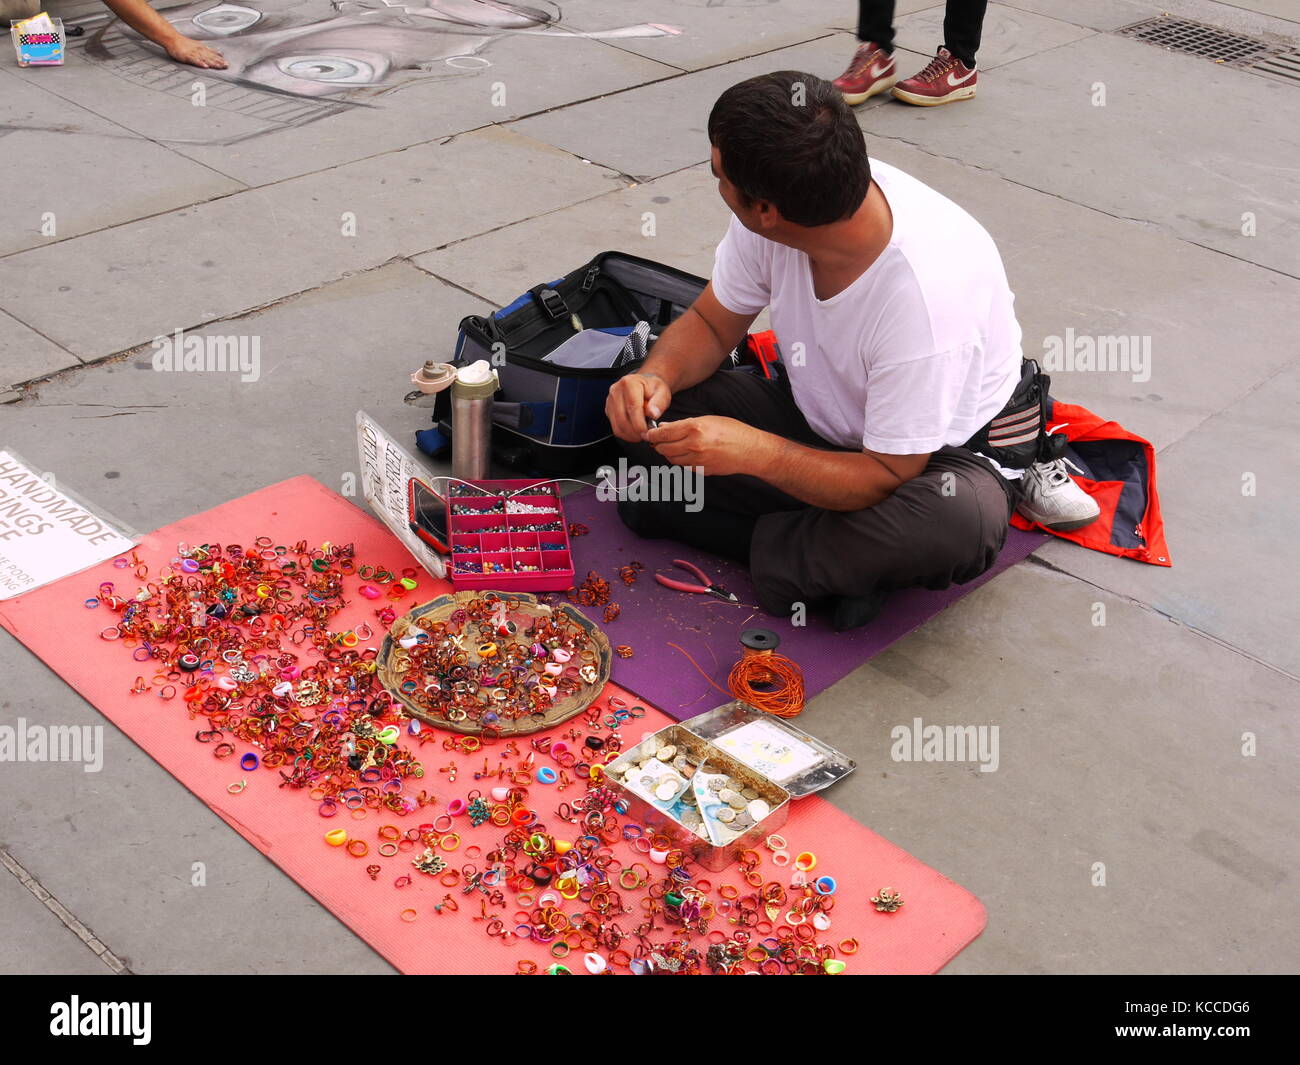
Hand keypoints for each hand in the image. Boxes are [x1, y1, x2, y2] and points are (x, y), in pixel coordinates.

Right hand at [166, 35, 227, 68]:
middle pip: (210, 57)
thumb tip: (217, 52)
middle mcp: (199, 50)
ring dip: (212, 63)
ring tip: (219, 67)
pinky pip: (194, 60)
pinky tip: (205, 66)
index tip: (227, 63)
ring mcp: (193, 53)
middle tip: (226, 66)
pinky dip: (200, 63)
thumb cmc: (183, 43)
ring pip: (204, 58)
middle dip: (219, 62)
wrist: (172, 39)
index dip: (220, 59)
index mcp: (201, 48)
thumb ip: (207, 49)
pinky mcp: (186, 56)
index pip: (212, 54)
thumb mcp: (197, 45)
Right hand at [606, 372, 671, 441]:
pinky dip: (625, 434)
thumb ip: (659, 403)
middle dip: (635, 431)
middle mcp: (616, 390)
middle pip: (622, 418)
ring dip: (630, 435)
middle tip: (646, 435)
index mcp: (629, 383)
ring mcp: (610, 401)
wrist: (644, 385)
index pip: (632, 407)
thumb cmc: (653, 388)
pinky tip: (635, 433)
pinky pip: (615, 428)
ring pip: (617, 426)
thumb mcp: (662, 392)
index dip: (639, 423)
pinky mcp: (609, 410)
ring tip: (642, 434)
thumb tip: (653, 414)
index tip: (647, 432)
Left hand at [646, 416, 764, 476]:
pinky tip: (684, 454)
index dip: (652, 434)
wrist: (750, 450)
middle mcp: (694, 445)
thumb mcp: (708, 419)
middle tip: (655, 441)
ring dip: (667, 454)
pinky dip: (679, 461)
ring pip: (671, 460)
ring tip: (670, 447)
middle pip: (664, 448)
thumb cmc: (732, 431)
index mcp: (695, 428)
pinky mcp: (701, 471)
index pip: (664, 433)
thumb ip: (684, 424)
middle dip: (657, 445)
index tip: (648, 434)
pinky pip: (683, 467)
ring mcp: (697, 460)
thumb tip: (664, 427)